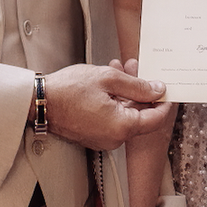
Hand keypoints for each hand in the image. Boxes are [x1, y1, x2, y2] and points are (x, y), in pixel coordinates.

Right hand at [41, 63, 173, 150]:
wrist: (39, 102)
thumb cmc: (69, 90)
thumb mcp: (108, 79)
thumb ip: (138, 86)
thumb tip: (158, 90)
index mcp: (122, 126)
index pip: (156, 118)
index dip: (164, 102)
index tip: (167, 88)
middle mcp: (115, 139)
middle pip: (140, 115)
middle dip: (140, 89)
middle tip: (135, 67)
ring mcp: (104, 139)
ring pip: (126, 114)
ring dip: (125, 92)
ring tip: (117, 68)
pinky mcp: (94, 136)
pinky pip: (113, 119)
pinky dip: (114, 101)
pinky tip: (107, 82)